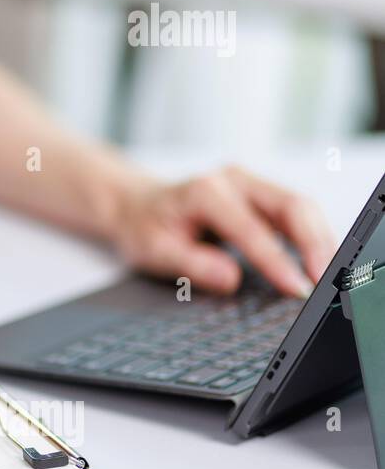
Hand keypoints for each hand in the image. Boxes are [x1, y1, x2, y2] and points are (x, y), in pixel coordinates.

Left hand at [111, 166, 336, 296]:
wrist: (136, 205)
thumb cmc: (145, 227)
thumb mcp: (154, 251)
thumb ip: (192, 264)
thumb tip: (230, 279)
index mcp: (205, 192)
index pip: (251, 229)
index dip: (277, 261)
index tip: (297, 289)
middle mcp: (234, 180)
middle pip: (292, 205)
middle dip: (316, 244)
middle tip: (327, 282)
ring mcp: (251, 184)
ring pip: (302, 207)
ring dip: (322, 240)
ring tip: (332, 277)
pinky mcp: (262, 196)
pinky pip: (297, 214)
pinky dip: (314, 237)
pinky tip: (321, 262)